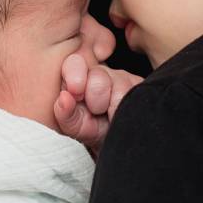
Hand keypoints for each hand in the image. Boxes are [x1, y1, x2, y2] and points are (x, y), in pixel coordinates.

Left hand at [54, 16, 144, 152]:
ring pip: (120, 85)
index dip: (75, 76)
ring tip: (110, 115)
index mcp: (76, 75)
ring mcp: (121, 76)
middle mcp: (98, 71)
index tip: (76, 93)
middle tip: (96, 112)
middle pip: (98, 75)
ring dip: (113, 107)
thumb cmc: (90, 129)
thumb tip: (64, 98)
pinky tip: (122, 114)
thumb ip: (64, 113)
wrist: (114, 140)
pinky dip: (127, 109)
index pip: (75, 62)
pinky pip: (136, 93)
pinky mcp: (139, 83)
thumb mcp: (73, 125)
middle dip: (96, 100)